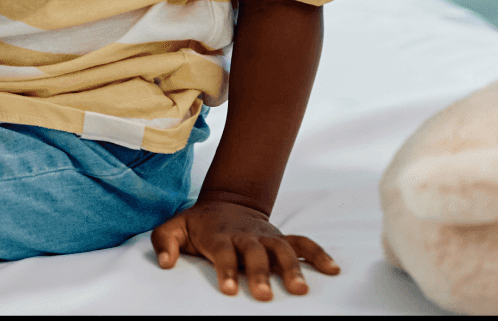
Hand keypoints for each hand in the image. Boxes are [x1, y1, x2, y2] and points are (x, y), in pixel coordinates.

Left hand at [151, 198, 338, 300]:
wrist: (225, 202)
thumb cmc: (198, 223)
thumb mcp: (174, 227)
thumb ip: (165, 242)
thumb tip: (165, 262)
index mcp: (219, 236)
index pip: (222, 253)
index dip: (225, 270)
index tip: (228, 290)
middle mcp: (245, 236)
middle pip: (255, 253)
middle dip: (260, 273)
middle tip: (264, 295)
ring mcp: (266, 236)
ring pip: (282, 249)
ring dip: (292, 268)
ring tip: (300, 290)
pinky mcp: (280, 238)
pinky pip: (304, 243)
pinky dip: (318, 254)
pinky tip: (332, 270)